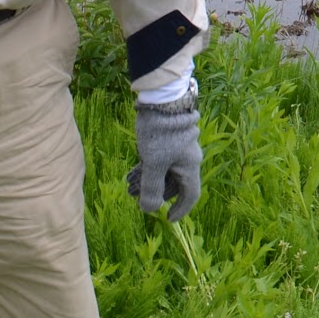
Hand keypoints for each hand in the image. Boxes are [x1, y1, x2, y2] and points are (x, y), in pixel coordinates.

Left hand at [126, 91, 201, 223]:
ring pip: (165, 171)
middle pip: (174, 184)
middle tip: (136, 199)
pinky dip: (148, 168)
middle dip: (156, 194)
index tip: (167, 219)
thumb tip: (150, 210)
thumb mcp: (153, 163)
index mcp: (190, 167)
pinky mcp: (169, 138)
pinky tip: (131, 172)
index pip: (190, 196)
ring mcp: (179, 148)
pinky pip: (160, 160)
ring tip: (128, 186)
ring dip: (148, 181)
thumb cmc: (160, 132)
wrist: (161, 98)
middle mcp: (188, 159)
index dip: (180, 210)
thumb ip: (152, 188)